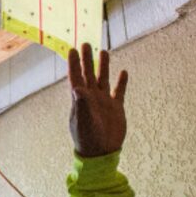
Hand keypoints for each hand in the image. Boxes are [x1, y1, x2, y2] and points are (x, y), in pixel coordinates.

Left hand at [68, 42, 127, 156]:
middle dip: (87, 60)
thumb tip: (77, 87)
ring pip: (103, 79)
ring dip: (103, 66)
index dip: (73, 64)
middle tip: (86, 44)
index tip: (72, 49)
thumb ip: (81, 104)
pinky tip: (123, 72)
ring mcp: (104, 102)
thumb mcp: (83, 121)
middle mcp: (91, 98)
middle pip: (88, 74)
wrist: (102, 153)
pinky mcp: (116, 108)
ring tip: (104, 52)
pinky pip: (119, 91)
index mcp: (80, 99)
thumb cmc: (88, 138)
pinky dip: (121, 82)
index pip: (76, 77)